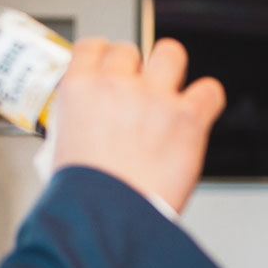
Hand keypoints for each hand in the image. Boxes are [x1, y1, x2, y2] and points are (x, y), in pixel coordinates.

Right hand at [49, 38, 225, 212]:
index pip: (92, 46)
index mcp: (79, 89)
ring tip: (170, 92)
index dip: (103, 56)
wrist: (105, 221)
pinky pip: (209, 90)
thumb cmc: (81, 197)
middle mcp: (116, 85)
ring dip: (171, 70)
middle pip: (130, 50)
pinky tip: (198, 113)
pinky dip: (207, 101)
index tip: (109, 66)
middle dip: (134, 69)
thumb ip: (75, 125)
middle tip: (138, 94)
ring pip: (171, 53)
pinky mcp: (187, 118)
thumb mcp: (58, 149)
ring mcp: (154, 98)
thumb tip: (85, 124)